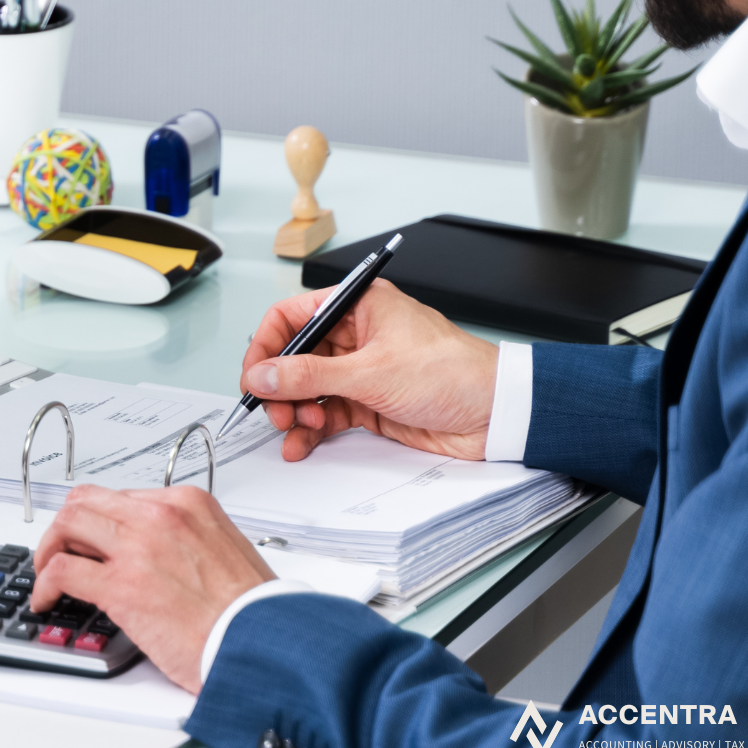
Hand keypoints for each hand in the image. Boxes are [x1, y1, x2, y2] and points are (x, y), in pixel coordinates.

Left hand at [31, 483, 272, 692]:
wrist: (260, 640)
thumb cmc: (249, 608)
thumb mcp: (222, 547)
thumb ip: (185, 539)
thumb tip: (153, 553)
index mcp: (187, 503)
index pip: (122, 496)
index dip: (99, 521)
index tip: (91, 540)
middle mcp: (159, 515)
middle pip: (88, 501)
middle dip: (66, 526)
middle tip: (59, 551)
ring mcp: (138, 547)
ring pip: (68, 524)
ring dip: (49, 548)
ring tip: (48, 572)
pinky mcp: (121, 586)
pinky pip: (62, 571)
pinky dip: (45, 583)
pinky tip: (46, 599)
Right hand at [242, 278, 498, 460]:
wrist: (495, 414)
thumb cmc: (452, 372)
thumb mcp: (371, 372)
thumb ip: (310, 375)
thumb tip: (263, 374)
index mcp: (357, 304)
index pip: (293, 315)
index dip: (267, 345)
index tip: (253, 375)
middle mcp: (356, 334)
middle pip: (296, 356)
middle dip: (280, 385)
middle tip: (274, 409)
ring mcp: (361, 370)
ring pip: (309, 389)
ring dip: (295, 410)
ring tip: (295, 426)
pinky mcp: (370, 402)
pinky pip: (327, 413)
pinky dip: (311, 429)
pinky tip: (301, 443)